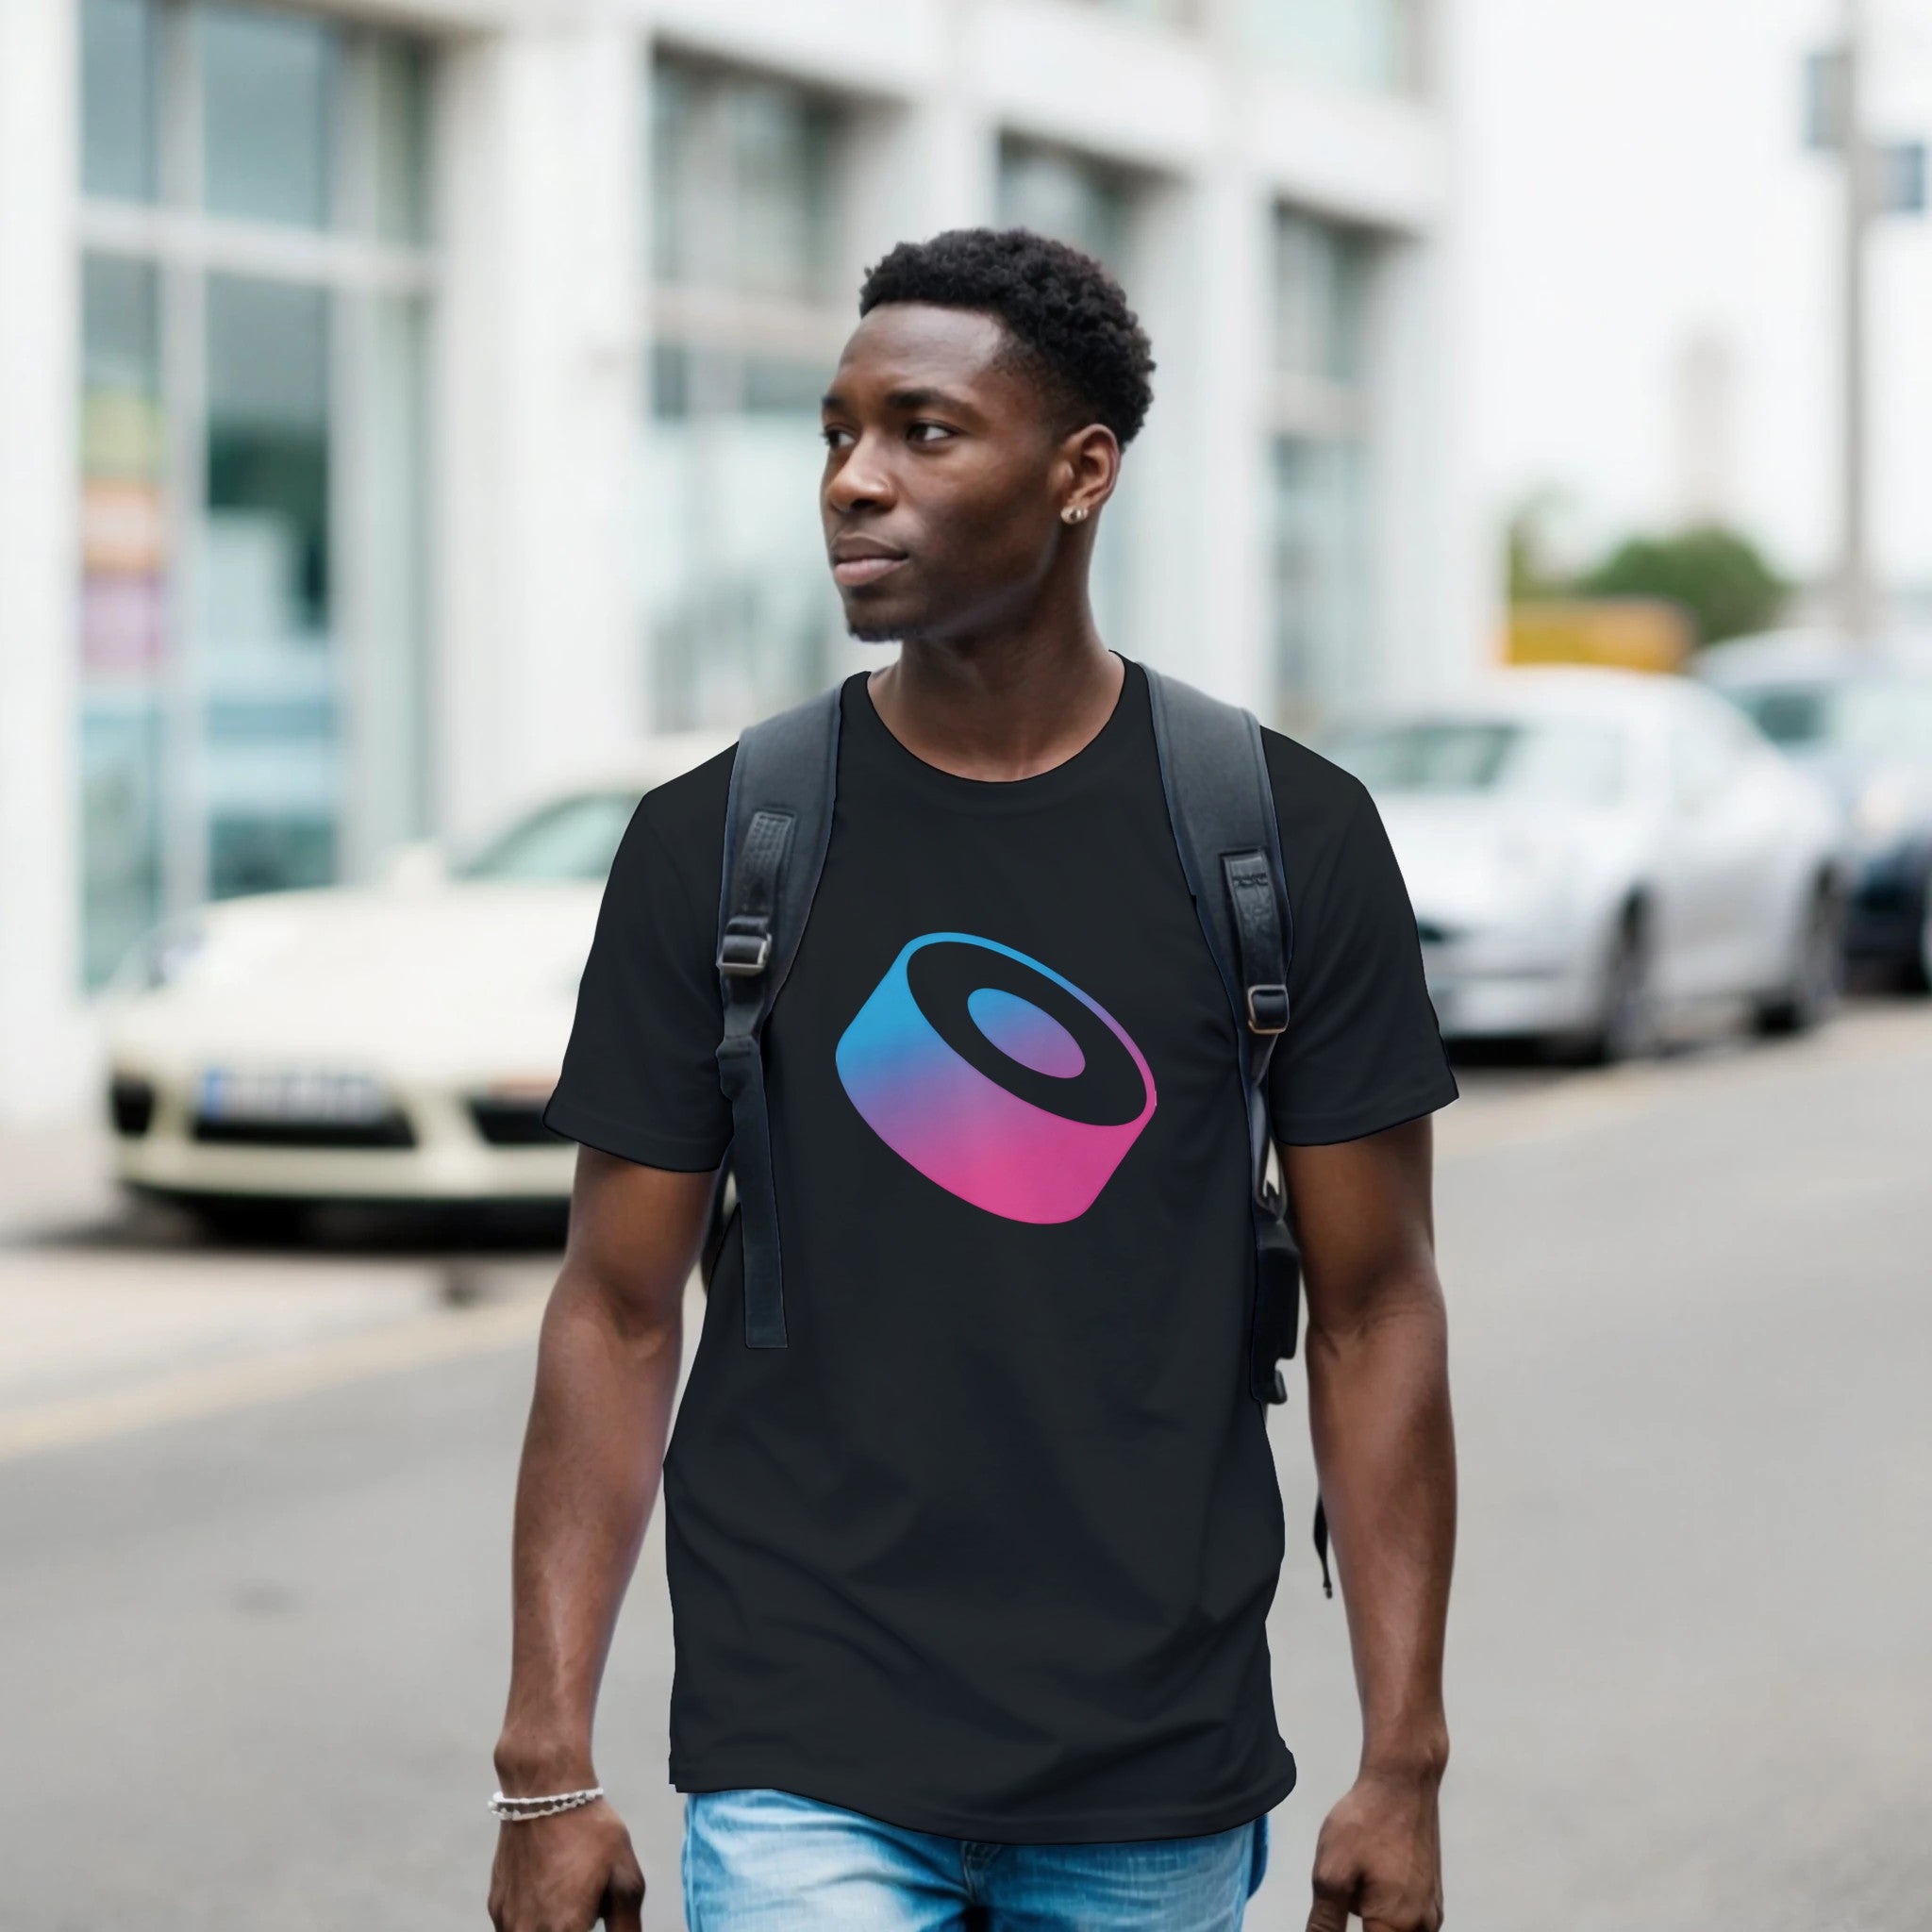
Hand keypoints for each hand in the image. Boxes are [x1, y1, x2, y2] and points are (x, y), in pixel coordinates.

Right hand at [488, 1800, 644, 1931]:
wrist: (544, 1792)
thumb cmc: (590, 1832)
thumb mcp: (625, 1878)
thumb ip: (627, 1926)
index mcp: (563, 1931)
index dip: (590, 1930)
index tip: (598, 1916)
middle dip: (576, 1927)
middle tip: (588, 1903)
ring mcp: (506, 1921)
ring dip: (553, 1927)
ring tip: (570, 1894)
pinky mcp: (495, 1906)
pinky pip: (517, 1926)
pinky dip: (535, 1918)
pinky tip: (550, 1887)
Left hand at [1305, 1769, 1443, 1931]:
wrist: (1402, 1782)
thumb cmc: (1367, 1821)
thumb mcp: (1332, 1873)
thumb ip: (1325, 1922)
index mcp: (1397, 1926)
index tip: (1338, 1907)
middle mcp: (1423, 1926)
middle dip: (1360, 1921)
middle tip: (1347, 1888)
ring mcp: (1431, 1911)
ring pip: (1393, 1930)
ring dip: (1372, 1917)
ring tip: (1359, 1874)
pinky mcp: (1431, 1896)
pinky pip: (1404, 1918)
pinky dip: (1384, 1906)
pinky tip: (1372, 1873)